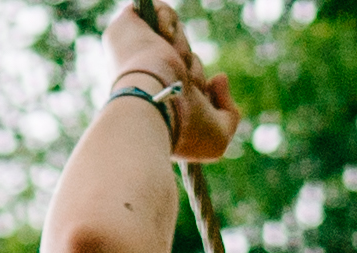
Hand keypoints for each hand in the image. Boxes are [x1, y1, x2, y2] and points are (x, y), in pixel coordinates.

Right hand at [98, 0, 238, 160]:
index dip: (199, 85)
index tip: (196, 99)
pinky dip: (167, 22)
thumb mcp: (218, 136)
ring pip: (177, 35)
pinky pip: (158, 9)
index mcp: (160, 101)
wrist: (153, 105)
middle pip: (186, 57)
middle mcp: (144, 77)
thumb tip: (219, 77)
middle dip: (192, 70)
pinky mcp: (126, 27)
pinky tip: (163, 41)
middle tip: (183, 83)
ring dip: (182, 50)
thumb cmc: (183, 128)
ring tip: (172, 64)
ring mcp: (133, 53)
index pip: (190, 80)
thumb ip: (229, 112)